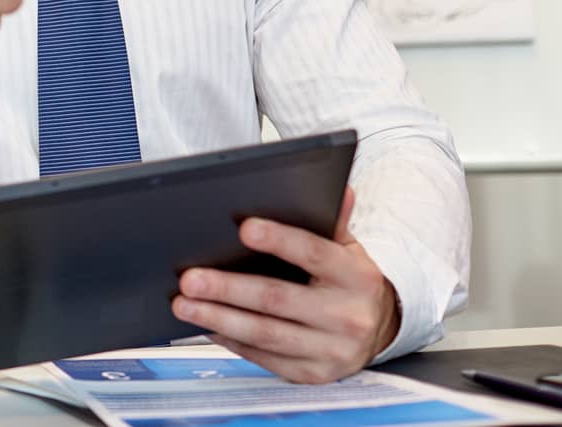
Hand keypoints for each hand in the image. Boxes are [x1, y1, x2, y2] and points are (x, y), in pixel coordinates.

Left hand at [171, 187, 399, 383]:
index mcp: (357, 276)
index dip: (279, 240)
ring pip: (266, 333)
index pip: (315, 253)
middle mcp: (348, 316)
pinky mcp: (313, 374)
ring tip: (184, 305)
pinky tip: (206, 325)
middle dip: (228, 289)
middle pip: (278, 299)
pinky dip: (231, 341)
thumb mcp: (348, 248)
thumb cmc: (347, 280)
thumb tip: (337, 186)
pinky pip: (264, 357)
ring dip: (219, 319)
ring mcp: (331, 350)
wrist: (377, 330)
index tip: (243, 228)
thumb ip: (333, 220)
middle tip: (189, 279)